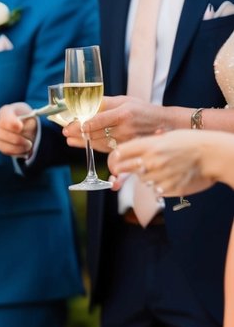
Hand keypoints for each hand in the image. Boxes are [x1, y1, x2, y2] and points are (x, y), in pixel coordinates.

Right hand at [0, 102, 36, 157]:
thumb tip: (22, 130)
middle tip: (29, 143)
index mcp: (6, 111)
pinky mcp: (0, 144)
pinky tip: (24, 149)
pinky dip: (16, 152)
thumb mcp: (32, 117)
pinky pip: (5, 151)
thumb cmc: (30, 119)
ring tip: (29, 146)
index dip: (11, 123)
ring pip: (1, 144)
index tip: (20, 127)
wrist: (29, 126)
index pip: (3, 117)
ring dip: (17, 147)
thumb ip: (28, 122)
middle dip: (16, 139)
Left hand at [63, 95, 169, 150]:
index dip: (81, 125)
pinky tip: (84, 143)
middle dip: (78, 134)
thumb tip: (84, 104)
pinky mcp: (128, 149)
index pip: (98, 121)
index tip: (69, 126)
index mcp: (123, 113)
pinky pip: (107, 149)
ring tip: (70, 139)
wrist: (165, 124)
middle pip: (96, 134)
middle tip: (65, 133)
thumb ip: (104, 102)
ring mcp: (126, 141)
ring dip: (83, 142)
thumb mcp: (125, 100)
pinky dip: (94, 146)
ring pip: (99, 143)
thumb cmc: (143, 110)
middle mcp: (125, 129)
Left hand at [111, 130, 232, 196]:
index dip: (114, 158)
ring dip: (145, 177)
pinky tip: (169, 177)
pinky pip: (155, 190)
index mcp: (150, 145)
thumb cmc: (190, 142)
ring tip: (160, 169)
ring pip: (140, 180)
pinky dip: (158, 186)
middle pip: (122, 169)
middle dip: (120, 170)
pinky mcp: (168, 189)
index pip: (119, 153)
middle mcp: (152, 161)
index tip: (115, 160)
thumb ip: (146, 144)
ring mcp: (159, 177)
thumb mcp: (166, 136)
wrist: (213, 154)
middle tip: (122, 170)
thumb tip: (126, 152)